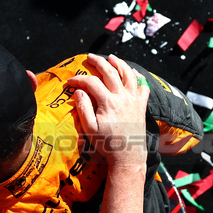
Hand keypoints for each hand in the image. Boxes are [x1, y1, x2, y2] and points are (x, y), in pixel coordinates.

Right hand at [70, 54, 147, 170]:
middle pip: (110, 72)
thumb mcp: (89, 128)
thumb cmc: (107, 143)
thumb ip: (83, 108)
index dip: (79, 79)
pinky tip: (133, 73)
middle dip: (98, 62)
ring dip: (119, 63)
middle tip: (90, 56)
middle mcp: (122, 97)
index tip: (70, 82)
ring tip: (112, 57)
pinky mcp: (141, 106)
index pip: (91, 83)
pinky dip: (138, 77)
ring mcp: (134, 100)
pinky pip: (143, 86)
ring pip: (128, 75)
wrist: (128, 155)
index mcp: (108, 102)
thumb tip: (78, 92)